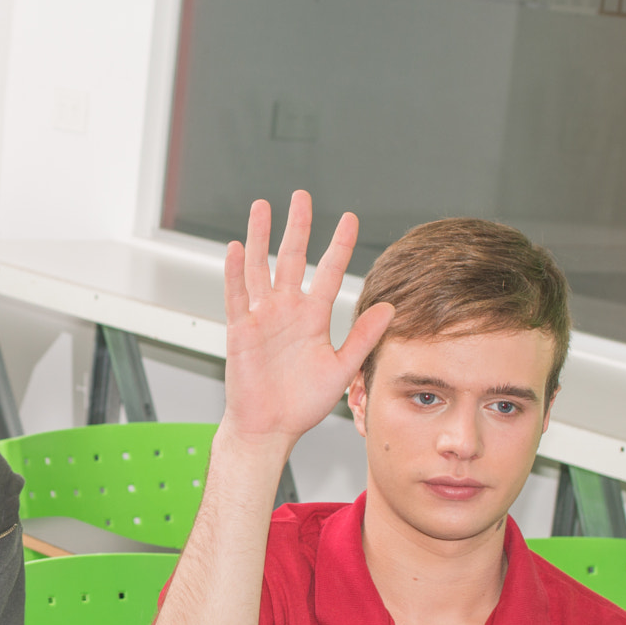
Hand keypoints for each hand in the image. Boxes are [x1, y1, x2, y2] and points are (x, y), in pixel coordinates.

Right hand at [220, 193, 392, 445]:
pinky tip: (235, 247)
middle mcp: (287, 311)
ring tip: (262, 208)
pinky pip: (236, 295)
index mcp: (313, 318)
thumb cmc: (302, 404)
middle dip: (297, 226)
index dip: (340, 245)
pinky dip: (235, 271)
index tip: (350, 219)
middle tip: (301, 196)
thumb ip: (363, 337)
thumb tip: (390, 309)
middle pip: (292, 258)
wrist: (270, 428)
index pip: (328, 271)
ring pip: (260, 267)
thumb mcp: (342, 369)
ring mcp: (262, 318)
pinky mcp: (240, 330)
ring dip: (260, 237)